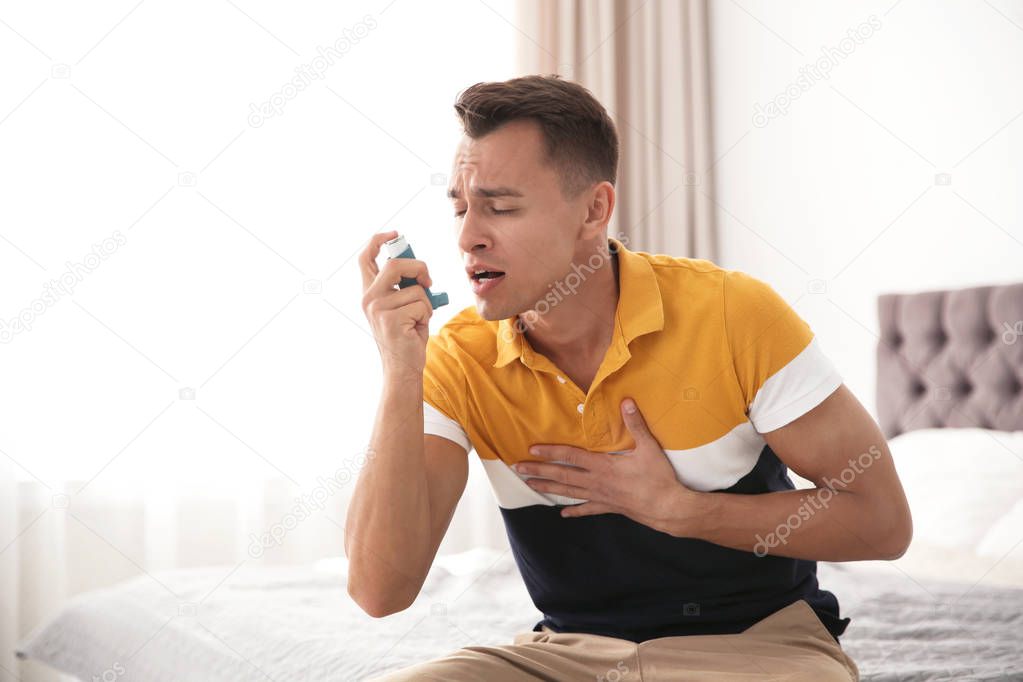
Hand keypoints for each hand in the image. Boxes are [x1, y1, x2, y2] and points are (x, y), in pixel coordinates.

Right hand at [359, 230, 434, 373]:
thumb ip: (404, 286)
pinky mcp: (390, 320)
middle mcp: (369, 298)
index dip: (378, 240)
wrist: (403, 368)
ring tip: (419, 318)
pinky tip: (417, 328)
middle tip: (428, 282)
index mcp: (370, 292)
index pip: (365, 258)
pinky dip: (427, 315)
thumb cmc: (407, 336)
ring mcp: (378, 309)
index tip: (396, 234)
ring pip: (415, 289)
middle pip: (394, 264)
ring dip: (427, 303)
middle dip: (419, 268)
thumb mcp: (402, 306)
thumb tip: (420, 271)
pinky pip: (421, 304)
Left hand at [514, 398, 700, 535]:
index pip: (570, 457)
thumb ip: (635, 424)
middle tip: (518, 469)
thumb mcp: (648, 448)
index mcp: (603, 466)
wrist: (669, 509)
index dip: (550, 452)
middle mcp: (597, 482)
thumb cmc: (659, 478)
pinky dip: (575, 511)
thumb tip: (625, 401)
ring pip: (569, 492)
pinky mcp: (610, 507)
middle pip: (563, 475)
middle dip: (539, 471)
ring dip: (549, 488)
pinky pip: (588, 509)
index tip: (531, 449)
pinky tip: (563, 514)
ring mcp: (602, 497)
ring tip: (530, 485)